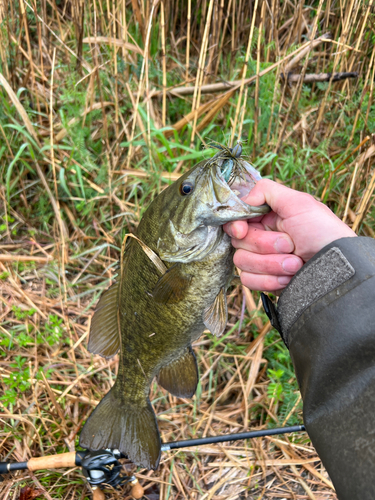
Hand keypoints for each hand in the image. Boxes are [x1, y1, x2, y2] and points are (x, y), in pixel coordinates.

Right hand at [224, 179, 356, 291]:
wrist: (336, 269)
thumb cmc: (323, 233)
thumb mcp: (299, 203)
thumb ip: (266, 191)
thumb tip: (244, 199)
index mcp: (268, 218)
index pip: (236, 220)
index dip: (236, 226)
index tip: (242, 230)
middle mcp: (262, 238)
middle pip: (238, 242)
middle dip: (265, 246)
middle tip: (291, 245)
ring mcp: (262, 260)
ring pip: (241, 262)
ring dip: (270, 264)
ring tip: (296, 264)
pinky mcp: (265, 280)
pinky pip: (248, 280)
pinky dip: (269, 280)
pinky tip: (288, 278)